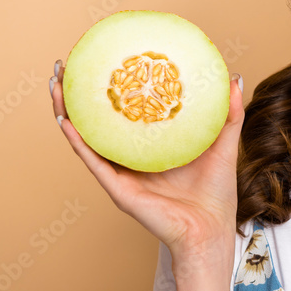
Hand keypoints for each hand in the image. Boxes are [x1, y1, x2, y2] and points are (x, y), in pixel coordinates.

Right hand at [49, 59, 244, 271]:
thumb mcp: (222, 145)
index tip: (102, 59)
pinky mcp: (118, 190)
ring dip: (65, 112)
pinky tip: (67, 121)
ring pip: (84, 139)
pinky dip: (78, 142)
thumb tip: (234, 77)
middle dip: (76, 94)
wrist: (209, 231)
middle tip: (66, 66)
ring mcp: (120, 175)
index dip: (110, 89)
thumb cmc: (215, 194)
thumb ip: (228, 114)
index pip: (123, 114)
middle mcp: (129, 160)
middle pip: (95, 122)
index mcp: (149, 149)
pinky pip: (93, 161)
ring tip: (56, 84)